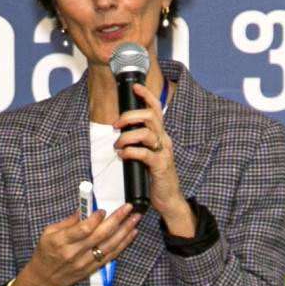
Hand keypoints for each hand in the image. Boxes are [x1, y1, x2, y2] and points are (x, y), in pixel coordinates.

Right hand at [9, 203, 139, 285]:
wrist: (44, 279)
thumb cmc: (45, 253)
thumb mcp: (48, 233)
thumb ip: (68, 221)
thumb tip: (84, 208)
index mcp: (61, 241)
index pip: (83, 229)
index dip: (96, 218)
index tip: (103, 209)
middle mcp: (74, 253)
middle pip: (100, 236)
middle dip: (116, 220)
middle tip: (128, 208)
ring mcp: (85, 263)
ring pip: (109, 246)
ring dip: (124, 231)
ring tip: (135, 219)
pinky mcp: (92, 269)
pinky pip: (111, 255)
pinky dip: (123, 244)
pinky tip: (131, 234)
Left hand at [115, 92, 195, 238]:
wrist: (169, 198)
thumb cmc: (155, 176)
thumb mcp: (147, 154)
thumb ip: (138, 142)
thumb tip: (121, 131)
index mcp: (161, 135)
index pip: (156, 110)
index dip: (146, 96)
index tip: (135, 87)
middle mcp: (164, 140)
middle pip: (150, 117)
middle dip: (129, 116)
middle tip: (115, 125)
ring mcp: (163, 153)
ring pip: (146, 133)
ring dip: (126, 137)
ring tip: (117, 145)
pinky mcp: (160, 166)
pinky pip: (144, 153)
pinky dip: (130, 152)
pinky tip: (123, 155)